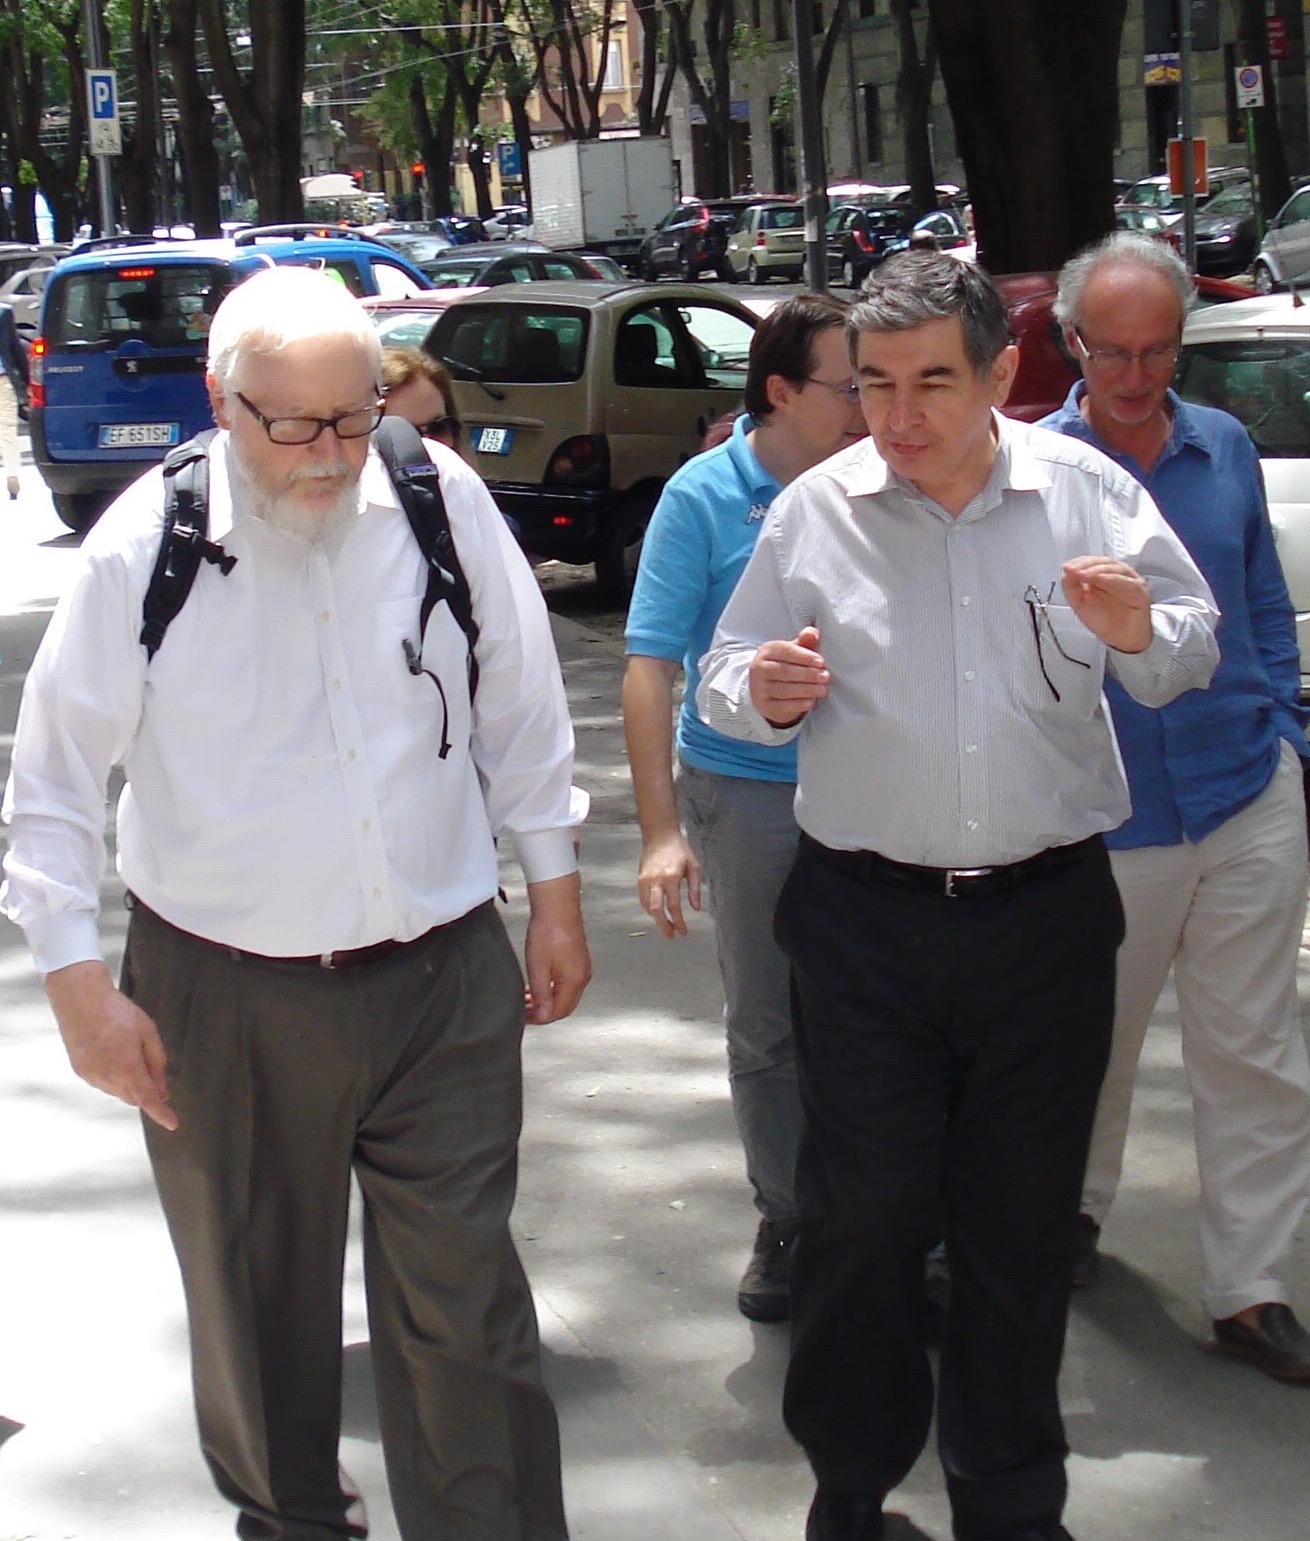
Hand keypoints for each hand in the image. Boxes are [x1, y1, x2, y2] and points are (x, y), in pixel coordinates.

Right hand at [44, 960, 177, 1130]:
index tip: (173, 1123)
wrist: (80, 999)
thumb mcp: (148, 1031)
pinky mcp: (80, 1072)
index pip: (147, 1099)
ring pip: (118, 1092)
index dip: (161, 1113)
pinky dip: (114, 1078)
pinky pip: (104, 1084)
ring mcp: (91, 1076)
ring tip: (129, 1053)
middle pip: (134, 1097)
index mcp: (127, 1066)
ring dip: (130, 1084)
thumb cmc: (117, 1011)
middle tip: (157, 1076)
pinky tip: (114, 1055)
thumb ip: (157, 1062)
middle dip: (147, 1092)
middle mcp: (107, 1076)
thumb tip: (162, 1088)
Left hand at [523, 872, 591, 1023]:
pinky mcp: (578, 960)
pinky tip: (538, 984)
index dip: (539, 1018)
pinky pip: (567, 983)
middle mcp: (582, 977)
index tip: (523, 1017)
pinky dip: (552, 989)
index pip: (558, 1012)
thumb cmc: (547, 931)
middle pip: (564, 1006)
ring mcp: (582, 968)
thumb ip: (540, 994)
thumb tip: (543, 1016)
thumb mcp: (538, 967)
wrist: (557, 905)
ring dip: (547, 1000)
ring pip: (565, 995)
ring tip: (527, 998)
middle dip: (544, 1012)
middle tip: (524, 1011)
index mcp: (574, 981)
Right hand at [637, 829, 700, 937]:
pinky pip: (643, 899)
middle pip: (656, 910)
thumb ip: (694, 889)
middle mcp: (656, 880)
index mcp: (671, 877)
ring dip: (656, 919)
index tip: (684, 932)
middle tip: (671, 936)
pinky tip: (658, 912)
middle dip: (663, 926)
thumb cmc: (679, 849)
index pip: (674, 906)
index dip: (679, 922)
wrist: (659, 834)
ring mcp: (645, 880)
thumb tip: (696, 908)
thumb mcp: (693, 866)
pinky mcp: (640, 879)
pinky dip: (649, 909)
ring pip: (647, 906)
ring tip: (667, 925)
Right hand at [748, 626, 829, 726]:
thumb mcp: (795, 652)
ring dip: (806, 690)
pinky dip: (798, 704)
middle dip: (808, 674)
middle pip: (784, 671)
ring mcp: (759, 688)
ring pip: (784, 690)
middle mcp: (759, 669)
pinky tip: (811, 702)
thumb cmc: (787, 666)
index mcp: (767, 651)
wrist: (768, 690)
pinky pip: (782, 706)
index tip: (821, 662)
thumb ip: (805, 642)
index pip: (785, 651)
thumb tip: (812, 633)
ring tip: (823, 690)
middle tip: (825, 677)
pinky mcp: (764, 706)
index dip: (804, 657)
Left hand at [1061, 557, 1151, 653]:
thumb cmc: (1105, 621)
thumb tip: (1066, 570)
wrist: (1121, 639)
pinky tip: (1102, 579)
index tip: (1067, 567)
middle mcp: (1118, 575)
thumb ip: (1071, 587)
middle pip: (1104, 562)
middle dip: (1087, 565)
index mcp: (1104, 575)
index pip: (1092, 562)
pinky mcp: (1140, 591)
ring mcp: (1131, 581)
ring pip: (1116, 569)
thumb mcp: (1080, 603)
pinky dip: (1113, 579)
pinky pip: (1127, 582)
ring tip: (1084, 574)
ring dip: (1098, 570)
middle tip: (1074, 570)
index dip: (1080, 562)